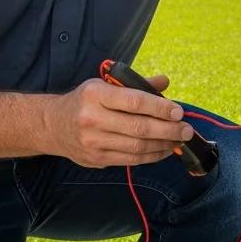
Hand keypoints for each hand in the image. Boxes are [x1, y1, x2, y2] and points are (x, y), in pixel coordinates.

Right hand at [45, 75, 192, 168]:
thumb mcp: (104, 84)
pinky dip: (152, 156)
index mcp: (95, 93)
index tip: (178, 111)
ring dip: (163, 144)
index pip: (134, 101)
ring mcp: (93, 141)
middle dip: (168, 129)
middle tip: (187, 130)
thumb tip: (165, 81)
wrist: (53, 125)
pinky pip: (131, 160)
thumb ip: (135, 84)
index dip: (160, 107)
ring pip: (137, 146)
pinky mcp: (97, 159)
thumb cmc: (85, 101)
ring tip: (179, 140)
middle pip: (139, 127)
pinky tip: (163, 149)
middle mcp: (92, 118)